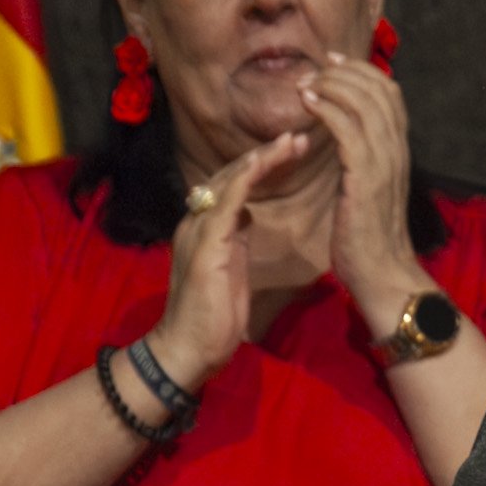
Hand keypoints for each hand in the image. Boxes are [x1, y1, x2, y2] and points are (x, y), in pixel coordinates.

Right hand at [145, 132, 309, 388]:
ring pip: (229, 180)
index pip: (232, 184)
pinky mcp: (205, 243)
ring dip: (261, 158)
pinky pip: (226, 201)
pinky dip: (247, 178)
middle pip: (231, 175)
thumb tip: (248, 215)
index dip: (261, 165)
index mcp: (205, 228)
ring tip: (291, 141)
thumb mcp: (231, 267)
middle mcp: (197, 221)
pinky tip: (267, 161)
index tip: (291, 149)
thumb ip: (236, 238)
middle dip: (265, 154)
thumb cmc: (213, 317)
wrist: (187, 350)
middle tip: (297, 135)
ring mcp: (198, 230)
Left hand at [303, 50, 427, 322]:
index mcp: (399, 151)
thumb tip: (346, 138)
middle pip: (380, 90)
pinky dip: (329, 109)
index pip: (390, 94)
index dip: (362, 71)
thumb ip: (363, 159)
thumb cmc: (368, 236)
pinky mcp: (366, 177)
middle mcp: (397, 150)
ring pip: (365, 103)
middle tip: (315, 69)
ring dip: (333, 85)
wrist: (383, 273)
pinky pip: (349, 129)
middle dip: (345, 71)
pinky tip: (308, 103)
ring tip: (307, 83)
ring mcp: (384, 162)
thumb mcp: (370, 188)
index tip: (333, 62)